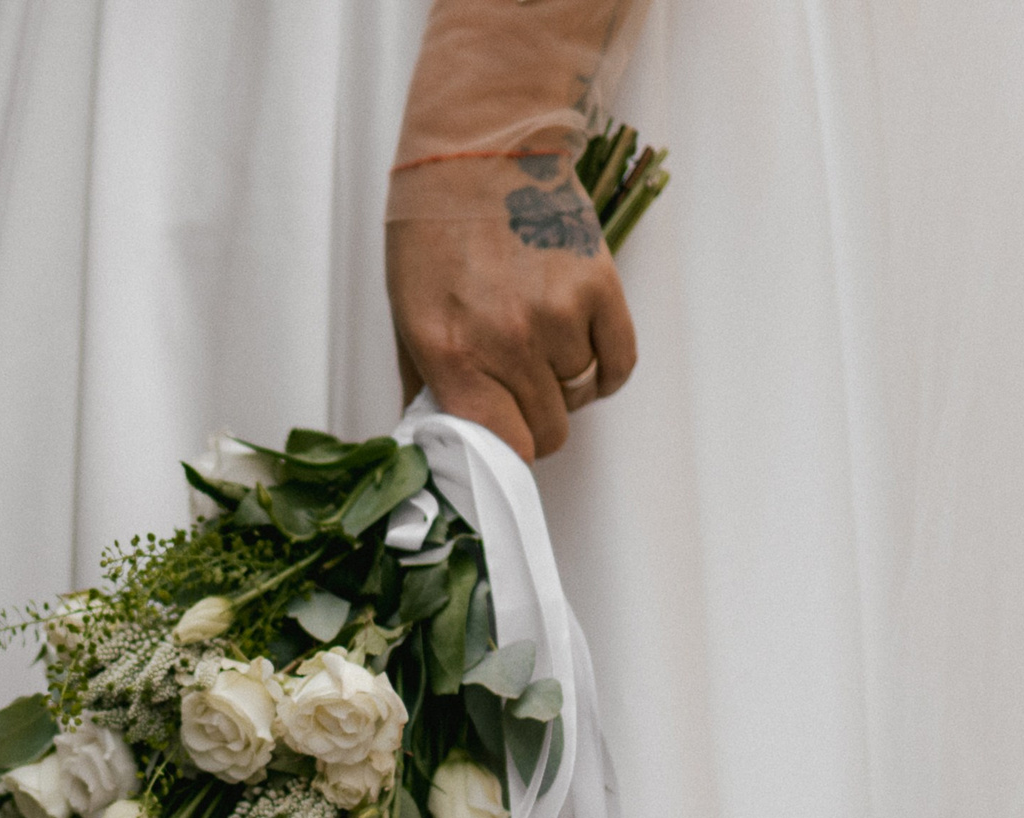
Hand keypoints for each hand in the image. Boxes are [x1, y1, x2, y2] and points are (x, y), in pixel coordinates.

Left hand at [386, 162, 635, 460]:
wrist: (478, 155)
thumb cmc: (433, 236)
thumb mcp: (406, 319)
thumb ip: (425, 389)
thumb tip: (439, 446)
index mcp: (452, 353)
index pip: (502, 446)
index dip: (505, 455)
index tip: (501, 444)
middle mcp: (508, 340)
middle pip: (547, 429)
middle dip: (534, 422)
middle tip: (517, 394)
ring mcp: (559, 314)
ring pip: (580, 395)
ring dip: (564, 385)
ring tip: (539, 346)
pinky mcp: (599, 287)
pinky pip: (618, 364)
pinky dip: (603, 370)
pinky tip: (579, 351)